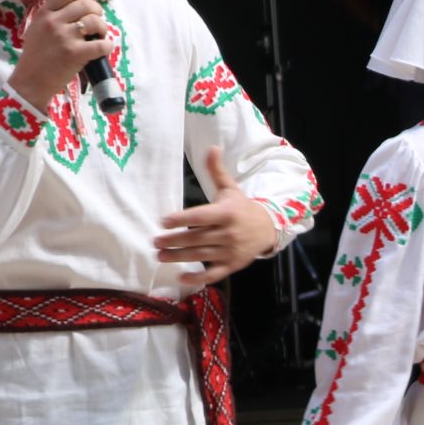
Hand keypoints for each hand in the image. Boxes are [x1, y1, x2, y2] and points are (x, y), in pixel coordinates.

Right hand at [7, 0, 111, 105]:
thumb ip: (53, 15)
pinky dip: (108, 45)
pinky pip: (102, 44)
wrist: (31, 80)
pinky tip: (104, 48)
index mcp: (44, 14)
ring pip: (95, 21)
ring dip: (103, 28)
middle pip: (85, 4)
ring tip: (99, 36)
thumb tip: (77, 4)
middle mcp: (53, 22)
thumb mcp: (37, 28)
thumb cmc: (37, 55)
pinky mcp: (75, 53)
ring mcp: (64, 37)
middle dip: (98, 10)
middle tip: (97, 21)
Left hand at [157, 148, 279, 286]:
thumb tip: (211, 147)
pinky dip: (198, 278)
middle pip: (197, 238)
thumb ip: (217, 171)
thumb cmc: (242, 208)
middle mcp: (229, 233)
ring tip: (160, 256)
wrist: (268, 229)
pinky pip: (214, 274)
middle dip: (174, 240)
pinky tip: (181, 277)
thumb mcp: (230, 189)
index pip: (201, 217)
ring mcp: (231, 251)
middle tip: (155, 241)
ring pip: (201, 256)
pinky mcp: (232, 265)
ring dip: (179, 257)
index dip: (182, 219)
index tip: (163, 221)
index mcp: (227, 213)